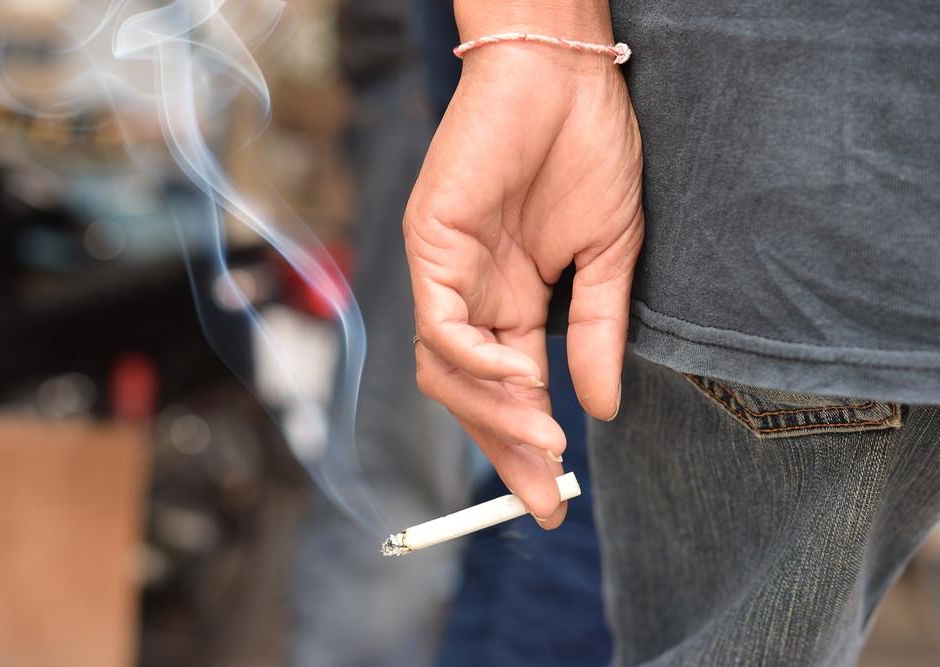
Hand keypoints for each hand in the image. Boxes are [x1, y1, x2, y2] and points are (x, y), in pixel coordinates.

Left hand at [404, 22, 642, 527]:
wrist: (566, 75)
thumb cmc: (589, 150)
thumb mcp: (610, 257)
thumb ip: (598, 332)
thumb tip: (603, 407)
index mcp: (513, 301)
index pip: (512, 390)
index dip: (530, 444)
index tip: (555, 498)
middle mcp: (473, 295)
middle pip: (472, 393)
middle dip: (507, 448)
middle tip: (544, 495)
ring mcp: (446, 272)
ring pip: (447, 371)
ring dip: (493, 415)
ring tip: (544, 441)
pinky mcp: (429, 243)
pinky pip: (441, 325)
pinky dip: (475, 362)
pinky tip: (520, 379)